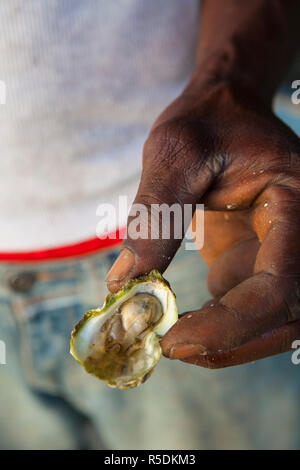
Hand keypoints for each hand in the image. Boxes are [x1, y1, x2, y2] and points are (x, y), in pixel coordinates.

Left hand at [106, 82, 299, 367]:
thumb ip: (153, 219)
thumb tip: (124, 285)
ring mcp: (286, 252)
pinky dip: (220, 327)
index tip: (172, 339)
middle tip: (169, 347)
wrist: (224, 112)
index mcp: (297, 203)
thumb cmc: (206, 122)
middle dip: (231, 343)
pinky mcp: (264, 261)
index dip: (232, 323)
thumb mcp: (174, 155)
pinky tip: (182, 319)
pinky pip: (253, 311)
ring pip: (276, 323)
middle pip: (288, 316)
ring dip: (228, 344)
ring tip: (171, 337)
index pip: (280, 283)